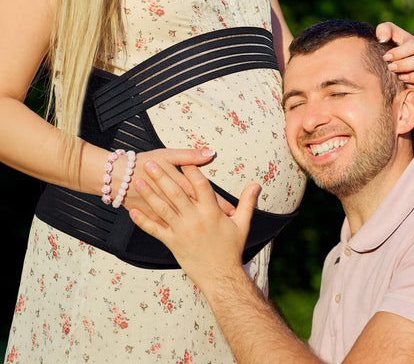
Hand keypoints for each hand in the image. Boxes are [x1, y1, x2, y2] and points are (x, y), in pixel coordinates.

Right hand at [120, 148, 234, 223]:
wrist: (117, 176)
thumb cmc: (144, 162)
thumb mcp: (168, 155)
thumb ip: (190, 156)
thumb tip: (210, 153)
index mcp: (179, 182)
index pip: (205, 194)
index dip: (220, 202)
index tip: (233, 210)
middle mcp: (173, 200)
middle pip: (198, 210)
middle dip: (214, 218)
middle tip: (229, 225)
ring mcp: (162, 211)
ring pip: (185, 222)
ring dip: (198, 227)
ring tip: (213, 234)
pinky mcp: (153, 219)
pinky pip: (169, 230)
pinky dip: (177, 233)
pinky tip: (187, 239)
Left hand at [129, 161, 259, 290]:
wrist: (220, 277)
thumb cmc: (231, 249)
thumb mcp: (242, 225)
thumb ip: (248, 203)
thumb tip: (256, 185)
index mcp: (212, 213)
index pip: (201, 186)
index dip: (192, 171)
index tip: (184, 160)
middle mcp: (195, 219)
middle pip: (176, 194)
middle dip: (162, 177)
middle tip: (150, 163)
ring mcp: (182, 232)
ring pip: (163, 209)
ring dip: (149, 194)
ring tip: (138, 181)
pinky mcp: (172, 243)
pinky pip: (155, 230)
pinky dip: (143, 221)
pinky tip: (132, 212)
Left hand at [376, 22, 413, 84]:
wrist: (389, 67)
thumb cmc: (387, 49)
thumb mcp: (388, 36)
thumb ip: (385, 30)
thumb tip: (382, 38)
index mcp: (413, 44)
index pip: (412, 45)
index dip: (400, 52)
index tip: (386, 57)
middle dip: (404, 64)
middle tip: (390, 67)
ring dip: (411, 75)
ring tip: (399, 76)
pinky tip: (405, 81)